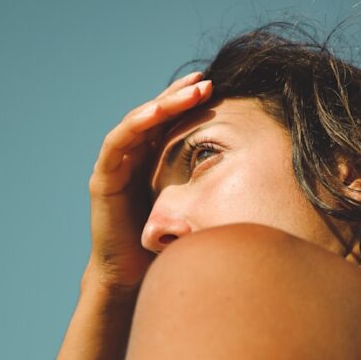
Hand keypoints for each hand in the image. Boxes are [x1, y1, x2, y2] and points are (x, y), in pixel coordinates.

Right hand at [84, 72, 212, 293]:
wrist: (133, 278)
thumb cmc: (166, 244)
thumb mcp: (194, 206)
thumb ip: (211, 187)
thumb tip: (258, 175)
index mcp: (153, 159)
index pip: (170, 121)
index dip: (188, 101)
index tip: (215, 84)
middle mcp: (133, 157)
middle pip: (155, 115)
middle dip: (179, 95)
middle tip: (205, 81)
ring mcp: (115, 165)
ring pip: (138, 121)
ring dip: (163, 103)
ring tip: (190, 91)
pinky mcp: (103, 177)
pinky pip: (117, 143)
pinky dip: (136, 124)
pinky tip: (156, 111)